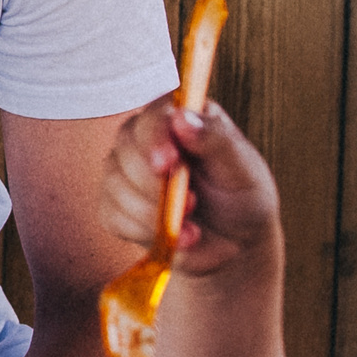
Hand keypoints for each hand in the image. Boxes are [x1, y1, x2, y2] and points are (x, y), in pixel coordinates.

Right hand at [100, 96, 281, 280]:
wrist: (235, 242)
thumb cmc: (243, 199)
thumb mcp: (244, 170)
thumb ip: (217, 140)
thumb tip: (181, 117)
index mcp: (181, 119)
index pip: (153, 115)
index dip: (154, 137)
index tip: (167, 163)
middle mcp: (148, 139)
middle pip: (126, 147)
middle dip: (154, 183)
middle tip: (191, 204)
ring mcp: (126, 171)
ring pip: (115, 183)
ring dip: (152, 212)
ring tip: (191, 227)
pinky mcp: (115, 204)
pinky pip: (112, 214)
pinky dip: (142, 230)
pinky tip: (172, 235)